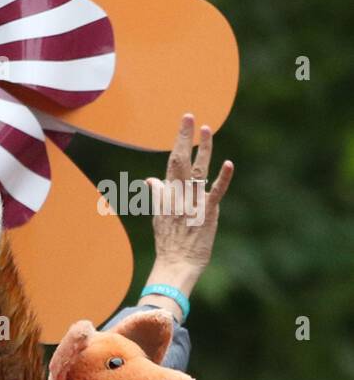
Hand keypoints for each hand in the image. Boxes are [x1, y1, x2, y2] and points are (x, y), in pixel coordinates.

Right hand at [141, 113, 234, 319]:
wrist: (176, 263)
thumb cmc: (170, 243)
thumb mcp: (159, 217)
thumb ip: (157, 196)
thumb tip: (151, 180)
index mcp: (168, 194)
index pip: (172, 161)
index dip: (179, 141)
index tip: (185, 122)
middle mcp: (179, 195)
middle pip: (181, 160)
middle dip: (184, 137)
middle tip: (188, 116)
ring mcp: (193, 203)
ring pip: (198, 171)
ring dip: (203, 150)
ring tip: (207, 130)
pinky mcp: (207, 213)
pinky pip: (215, 193)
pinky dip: (222, 179)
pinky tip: (228, 164)